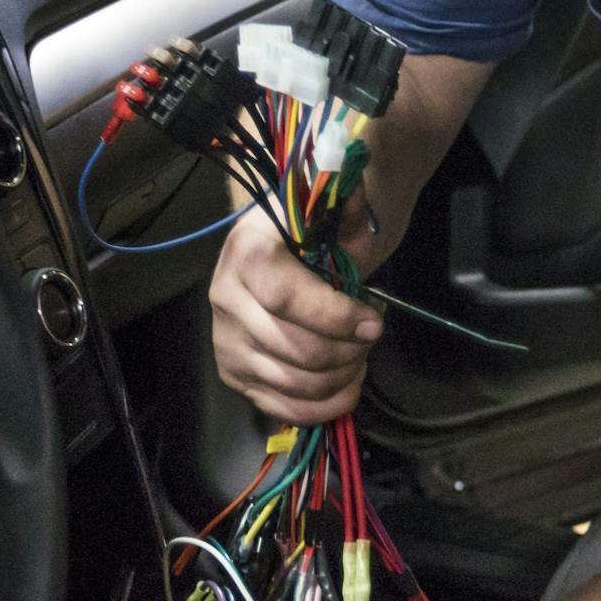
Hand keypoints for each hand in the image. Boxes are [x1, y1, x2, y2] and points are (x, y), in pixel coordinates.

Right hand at [209, 213, 381, 422]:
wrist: (274, 253)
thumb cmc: (307, 236)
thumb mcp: (329, 216)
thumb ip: (346, 208)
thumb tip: (355, 191)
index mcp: (247, 254)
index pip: (287, 298)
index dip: (337, 317)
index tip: (375, 321)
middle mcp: (226, 300)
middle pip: (297, 349)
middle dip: (349, 350)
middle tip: (371, 337)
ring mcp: (226, 342)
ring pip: (296, 383)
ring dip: (343, 376)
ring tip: (360, 356)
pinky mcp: (234, 375)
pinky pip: (283, 409)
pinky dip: (324, 406)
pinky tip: (346, 385)